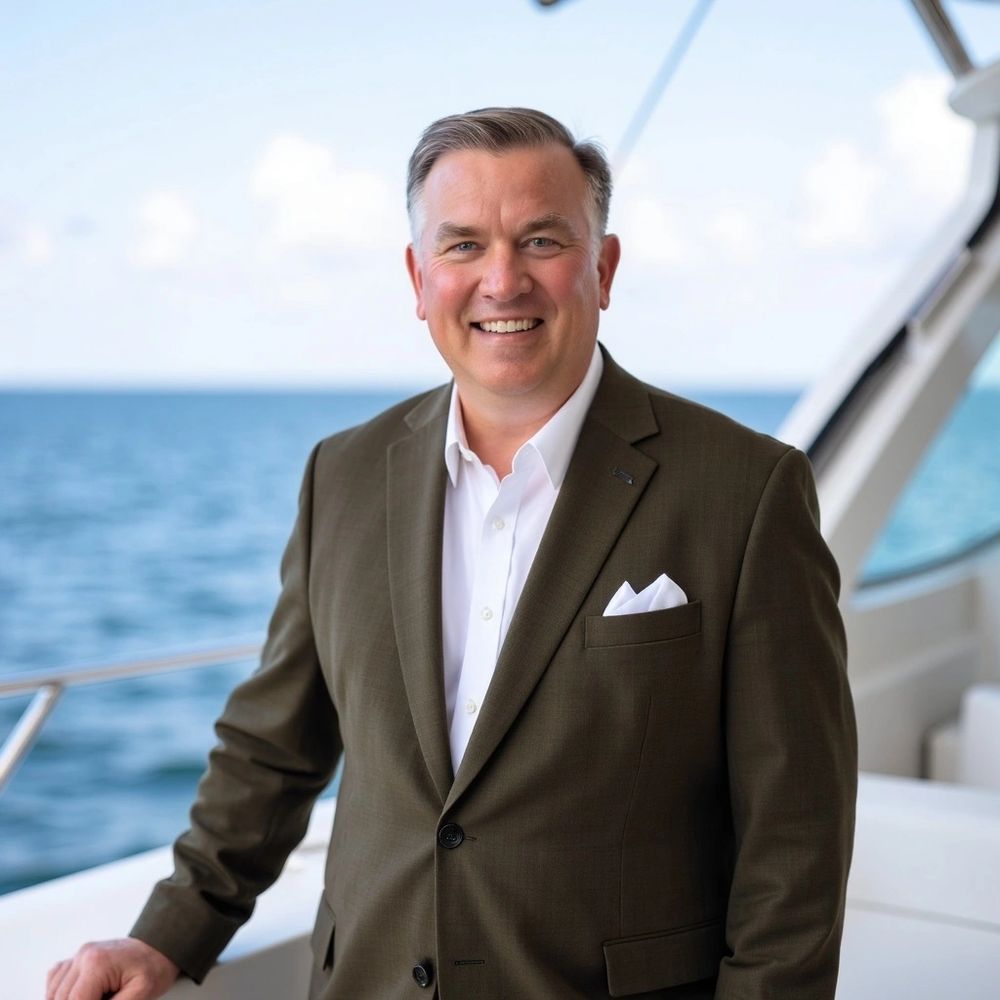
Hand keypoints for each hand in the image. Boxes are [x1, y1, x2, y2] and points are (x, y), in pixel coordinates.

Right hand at [47, 937, 179, 999]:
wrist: (160, 946)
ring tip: (99, 997)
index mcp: (96, 963)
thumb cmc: (153, 968)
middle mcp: (83, 956)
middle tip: (109, 998)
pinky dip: (61, 995)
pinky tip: (82, 997)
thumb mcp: (141, 993)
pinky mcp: (76, 959)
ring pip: (54, 993)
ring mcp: (78, 956)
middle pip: (61, 999)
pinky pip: (55, 982)